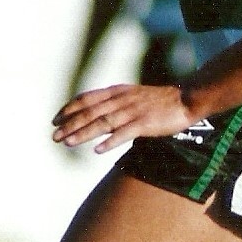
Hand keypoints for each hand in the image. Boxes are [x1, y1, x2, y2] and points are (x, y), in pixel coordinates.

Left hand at [54, 82, 195, 154]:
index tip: (55, 120)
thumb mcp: (132, 96)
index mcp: (117, 91)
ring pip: (103, 122)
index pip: (87, 98)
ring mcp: (134, 111)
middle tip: (54, 136)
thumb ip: (114, 105)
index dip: (69, 109)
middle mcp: (122, 100)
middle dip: (70, 124)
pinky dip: (111, 141)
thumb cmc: (159, 101)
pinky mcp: (146, 123)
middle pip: (91, 112)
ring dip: (84, 133)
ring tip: (68, 142)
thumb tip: (95, 119)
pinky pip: (125, 133)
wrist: (186, 99)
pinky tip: (98, 150)